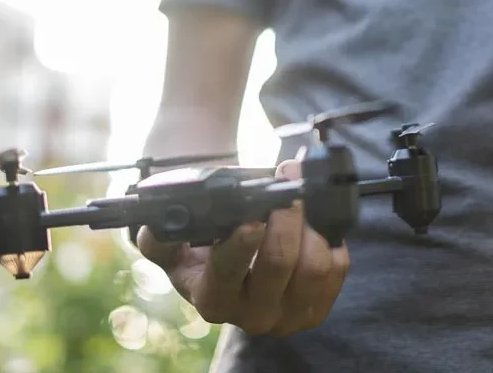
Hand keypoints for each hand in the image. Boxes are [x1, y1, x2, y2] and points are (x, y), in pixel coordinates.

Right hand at [137, 160, 349, 335]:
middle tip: (285, 178)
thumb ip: (160, 239)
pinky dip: (329, 235)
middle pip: (280, 262)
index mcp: (212, 299)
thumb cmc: (205, 247)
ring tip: (299, 193)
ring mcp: (290, 314)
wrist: (237, 259)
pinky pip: (337, 267)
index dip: (242, 245)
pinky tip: (313, 218)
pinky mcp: (319, 305)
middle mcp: (252, 315)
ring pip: (315, 265)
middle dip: (285, 214)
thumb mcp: (176, 247)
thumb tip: (154, 227)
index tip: (252, 217)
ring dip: (310, 221)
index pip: (228, 274)